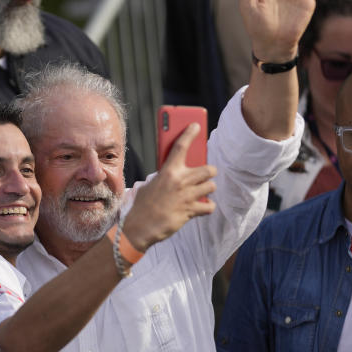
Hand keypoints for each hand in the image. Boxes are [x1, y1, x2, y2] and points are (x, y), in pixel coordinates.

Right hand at [123, 123, 216, 250]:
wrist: (140, 226)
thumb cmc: (143, 205)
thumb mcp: (150, 184)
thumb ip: (165, 176)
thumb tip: (176, 172)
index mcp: (168, 171)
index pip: (181, 146)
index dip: (190, 133)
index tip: (197, 125)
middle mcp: (180, 181)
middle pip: (208, 169)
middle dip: (209, 172)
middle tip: (204, 175)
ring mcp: (187, 196)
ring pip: (211, 186)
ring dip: (208, 189)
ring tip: (201, 192)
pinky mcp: (191, 211)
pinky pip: (209, 206)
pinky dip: (207, 207)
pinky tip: (202, 207)